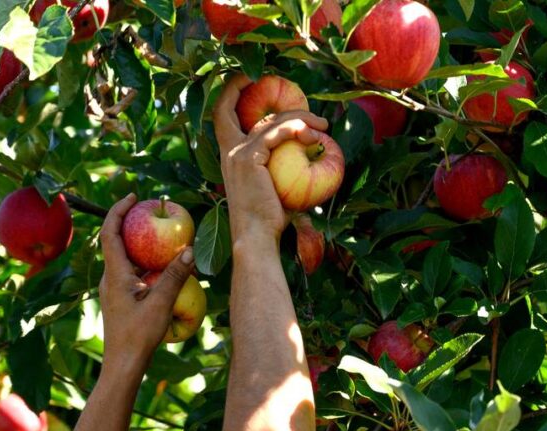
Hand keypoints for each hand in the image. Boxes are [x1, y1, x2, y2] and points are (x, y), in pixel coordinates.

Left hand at [98, 193, 194, 370]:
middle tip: (150, 210)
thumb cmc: (139, 335)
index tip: (133, 197)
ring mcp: (116, 288)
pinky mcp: (123, 298)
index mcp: (116, 274)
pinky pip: (133, 271)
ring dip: (140, 243)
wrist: (124, 363)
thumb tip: (189, 249)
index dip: (118, 211)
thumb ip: (175, 275)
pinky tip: (163, 266)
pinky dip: (146, 262)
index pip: (110, 233)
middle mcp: (112, 278)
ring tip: (161, 234)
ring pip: (126, 257)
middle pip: (116, 241)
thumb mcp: (161, 303)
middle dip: (131, 222)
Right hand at [213, 73, 327, 243]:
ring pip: (270, 120)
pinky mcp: (250, 157)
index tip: (251, 79)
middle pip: (233, 106)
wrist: (256, 236)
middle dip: (252, 86)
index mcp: (229, 154)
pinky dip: (298, 130)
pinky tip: (315, 136)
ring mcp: (237, 153)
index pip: (222, 114)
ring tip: (323, 125)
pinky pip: (277, 134)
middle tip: (291, 92)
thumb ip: (280, 163)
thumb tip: (309, 150)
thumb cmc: (270, 219)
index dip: (231, 91)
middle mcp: (228, 150)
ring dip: (299, 117)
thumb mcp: (274, 184)